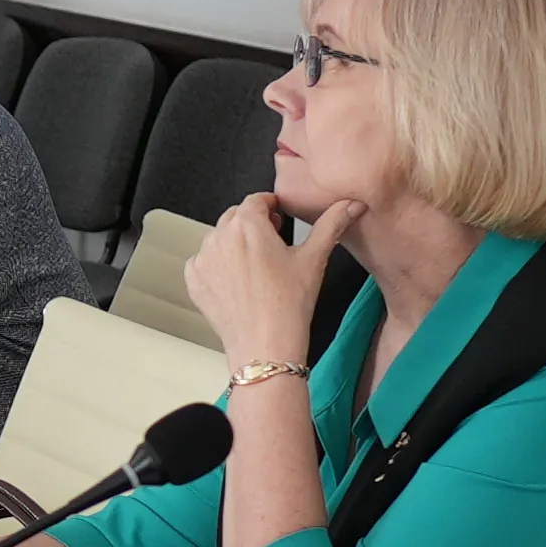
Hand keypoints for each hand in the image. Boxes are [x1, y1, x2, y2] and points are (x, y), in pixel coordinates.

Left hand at [184, 192, 364, 366]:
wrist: (265, 346)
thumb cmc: (289, 305)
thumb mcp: (314, 259)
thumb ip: (332, 224)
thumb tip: (351, 205)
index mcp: (247, 224)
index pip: (256, 200)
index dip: (270, 206)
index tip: (278, 216)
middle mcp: (220, 236)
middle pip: (236, 217)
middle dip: (253, 225)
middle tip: (272, 244)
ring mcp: (204, 258)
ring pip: (220, 239)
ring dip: (235, 244)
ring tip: (257, 267)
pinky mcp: (194, 280)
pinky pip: (205, 262)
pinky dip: (219, 266)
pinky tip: (239, 282)